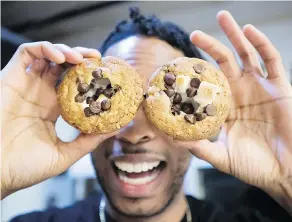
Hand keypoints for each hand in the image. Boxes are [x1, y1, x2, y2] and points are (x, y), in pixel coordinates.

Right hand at [1, 42, 113, 198]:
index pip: (74, 85)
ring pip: (47, 56)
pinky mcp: (10, 79)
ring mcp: (26, 86)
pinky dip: (44, 49)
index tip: (105, 75)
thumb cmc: (26, 168)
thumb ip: (88, 141)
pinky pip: (26, 53)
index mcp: (53, 109)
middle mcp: (41, 94)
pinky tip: (61, 58)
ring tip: (80, 58)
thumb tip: (116, 129)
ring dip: (65, 51)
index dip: (89, 77)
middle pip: (63, 67)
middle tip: (97, 59)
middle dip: (81, 58)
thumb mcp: (65, 154)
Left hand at [178, 11, 291, 209]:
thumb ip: (198, 146)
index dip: (193, 73)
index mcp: (224, 107)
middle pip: (223, 62)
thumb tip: (171, 138)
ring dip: (234, 34)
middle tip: (193, 33)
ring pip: (246, 54)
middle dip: (210, 45)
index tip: (176, 65)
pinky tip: (248, 31)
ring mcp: (259, 87)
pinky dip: (261, 43)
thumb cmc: (253, 166)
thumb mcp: (221, 156)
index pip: (206, 84)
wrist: (284, 172)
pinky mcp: (279, 86)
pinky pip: (271, 59)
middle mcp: (240, 93)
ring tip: (221, 16)